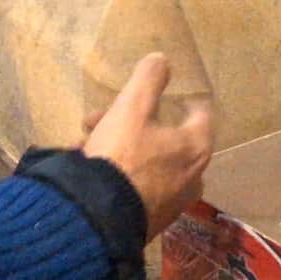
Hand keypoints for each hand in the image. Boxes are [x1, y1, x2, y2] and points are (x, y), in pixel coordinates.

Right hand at [82, 52, 212, 240]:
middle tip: (96, 118)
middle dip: (128, 122)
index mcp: (197, 147)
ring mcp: (171, 202)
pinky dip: (115, 172)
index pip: (199, 113)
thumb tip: (161, 59)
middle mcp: (192, 176)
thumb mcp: (131, 108)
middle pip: (165, 137)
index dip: (180, 98)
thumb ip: (148, 79)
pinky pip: (134, 185)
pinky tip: (84, 167)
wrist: (96, 220)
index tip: (159, 91)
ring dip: (116, 145)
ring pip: (145, 161)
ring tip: (81, 141)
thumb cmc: (121, 157)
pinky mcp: (148, 219)